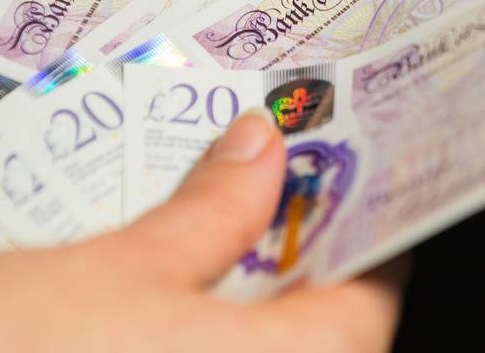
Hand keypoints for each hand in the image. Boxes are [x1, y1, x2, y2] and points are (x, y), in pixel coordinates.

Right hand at [0, 110, 408, 351]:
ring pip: (247, 344)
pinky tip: (162, 275)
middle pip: (312, 328)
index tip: (352, 178)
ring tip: (213, 206)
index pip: (368, 304)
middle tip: (274, 171)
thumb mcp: (116, 267)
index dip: (363, 234)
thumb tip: (260, 151)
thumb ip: (206, 213)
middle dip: (292, 247)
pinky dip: (195, 324)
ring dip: (239, 283)